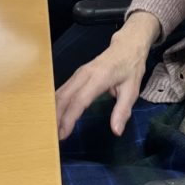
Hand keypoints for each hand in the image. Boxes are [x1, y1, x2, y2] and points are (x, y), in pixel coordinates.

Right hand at [54, 12, 160, 139]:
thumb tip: (116, 131)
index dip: (69, 118)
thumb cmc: (130, 69)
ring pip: (60, 93)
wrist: (126, 47)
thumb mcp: (132, 90)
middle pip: (64, 96)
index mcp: (99, 78)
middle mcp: (84, 74)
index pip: (79, 100)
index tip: (63, 134)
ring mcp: (78, 73)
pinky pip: (63, 90)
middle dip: (56, 117)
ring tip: (51, 129)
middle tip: (52, 137)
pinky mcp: (76, 75)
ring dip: (54, 111)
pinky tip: (55, 115)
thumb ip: (122, 111)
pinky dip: (57, 104)